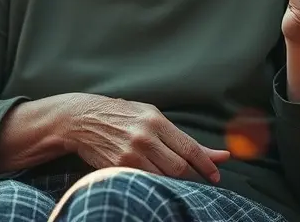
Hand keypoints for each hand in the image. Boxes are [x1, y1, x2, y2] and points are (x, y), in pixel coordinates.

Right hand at [63, 95, 230, 182]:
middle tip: (200, 180)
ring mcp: (130, 154)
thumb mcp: (151, 116)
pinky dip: (154, 183)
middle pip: (179, 167)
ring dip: (173, 182)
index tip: (216, 174)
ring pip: (163, 178)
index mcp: (156, 121)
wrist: (82, 119)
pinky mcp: (118, 167)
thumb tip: (217, 154)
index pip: (190, 148)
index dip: (207, 164)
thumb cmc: (122, 115)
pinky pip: (145, 181)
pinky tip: (156, 180)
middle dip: (193, 176)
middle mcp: (145, 137)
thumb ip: (180, 136)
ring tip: (175, 178)